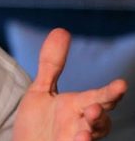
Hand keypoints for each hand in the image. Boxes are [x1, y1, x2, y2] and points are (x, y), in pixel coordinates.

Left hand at [12, 28, 127, 140]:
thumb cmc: (37, 124)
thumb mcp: (41, 91)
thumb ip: (52, 64)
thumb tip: (62, 30)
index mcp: (79, 107)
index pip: (99, 98)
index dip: (110, 92)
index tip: (121, 84)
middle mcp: (81, 126)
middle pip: (99, 121)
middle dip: (100, 115)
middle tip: (95, 108)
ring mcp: (74, 140)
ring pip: (89, 138)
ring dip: (89, 135)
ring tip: (83, 133)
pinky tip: (78, 140)